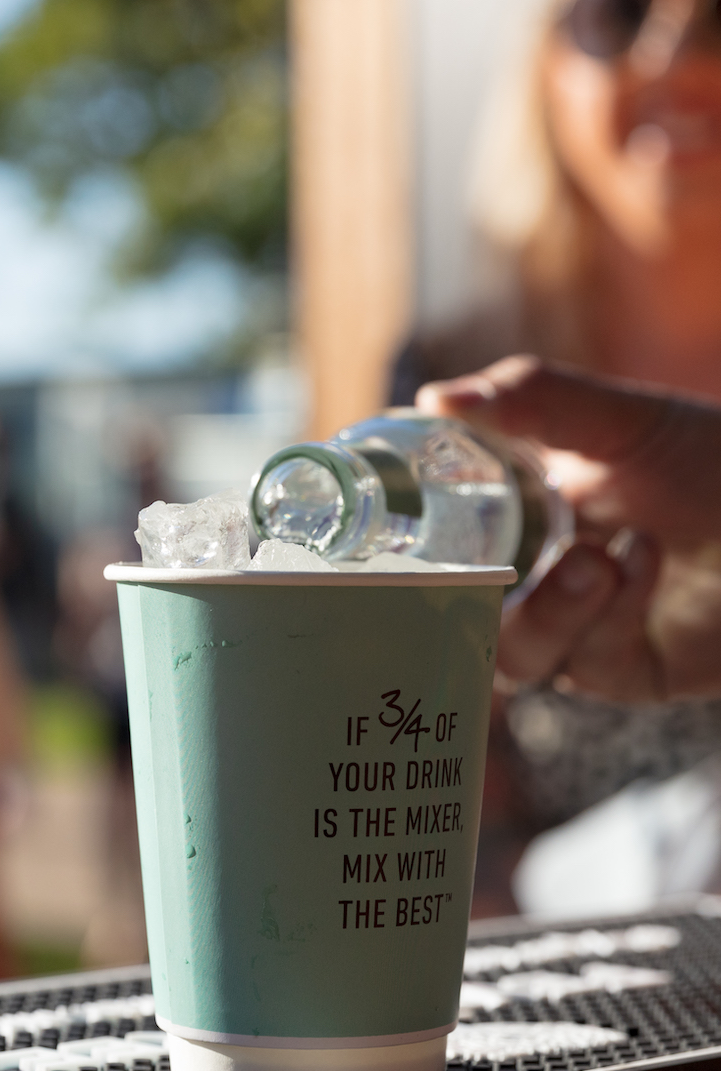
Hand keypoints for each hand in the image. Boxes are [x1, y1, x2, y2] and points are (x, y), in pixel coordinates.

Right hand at [417, 356, 720, 700]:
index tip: (383, 532)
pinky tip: (642, 560)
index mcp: (522, 518)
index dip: (406, 549)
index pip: (440, 546)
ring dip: (545, 611)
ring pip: (514, 656)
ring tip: (592, 560)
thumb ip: (533, 402)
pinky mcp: (626, 674)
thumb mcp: (620, 420)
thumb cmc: (716, 459)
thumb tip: (436, 397)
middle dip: (460, 602)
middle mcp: (540, 580)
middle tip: (479, 568)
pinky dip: (607, 611)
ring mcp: (581, 631)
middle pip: (459, 620)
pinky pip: (584, 664)